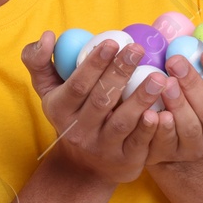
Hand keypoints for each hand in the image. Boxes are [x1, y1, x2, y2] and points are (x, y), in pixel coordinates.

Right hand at [21, 32, 165, 184]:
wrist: (83, 166)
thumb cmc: (69, 115)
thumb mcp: (48, 90)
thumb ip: (39, 60)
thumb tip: (48, 35)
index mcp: (60, 109)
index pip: (77, 85)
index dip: (94, 65)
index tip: (112, 43)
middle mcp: (79, 130)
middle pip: (101, 100)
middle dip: (119, 73)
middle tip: (137, 49)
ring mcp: (102, 147)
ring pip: (122, 122)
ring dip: (140, 99)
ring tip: (159, 77)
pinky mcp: (125, 161)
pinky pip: (139, 143)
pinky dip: (150, 128)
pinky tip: (163, 111)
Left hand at [147, 26, 202, 163]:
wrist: (177, 131)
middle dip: (194, 85)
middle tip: (175, 61)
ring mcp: (196, 148)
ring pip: (189, 128)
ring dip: (177, 104)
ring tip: (163, 82)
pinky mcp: (171, 155)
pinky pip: (165, 144)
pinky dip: (159, 128)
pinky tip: (150, 111)